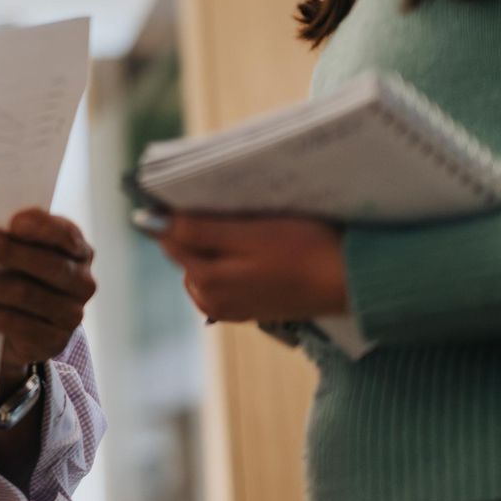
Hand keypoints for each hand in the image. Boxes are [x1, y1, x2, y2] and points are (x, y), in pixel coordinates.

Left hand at [0, 209, 95, 395]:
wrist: (20, 333)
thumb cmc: (17, 277)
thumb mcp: (18, 254)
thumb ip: (8, 237)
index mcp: (78, 251)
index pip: (66, 235)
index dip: (43, 227)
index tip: (13, 221)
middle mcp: (82, 283)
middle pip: (44, 264)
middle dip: (3, 248)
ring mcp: (70, 315)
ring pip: (24, 294)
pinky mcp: (52, 342)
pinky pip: (13, 323)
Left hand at [153, 213, 349, 322]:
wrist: (352, 283)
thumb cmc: (304, 250)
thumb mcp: (249, 232)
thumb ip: (197, 230)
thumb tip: (148, 222)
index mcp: (204, 279)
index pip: (169, 236)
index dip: (178, 210)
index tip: (197, 192)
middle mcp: (210, 298)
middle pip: (185, 250)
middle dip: (199, 227)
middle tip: (235, 209)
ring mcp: (230, 306)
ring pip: (204, 262)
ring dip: (215, 243)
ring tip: (250, 228)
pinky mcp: (249, 308)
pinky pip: (223, 277)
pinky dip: (231, 260)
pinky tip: (256, 250)